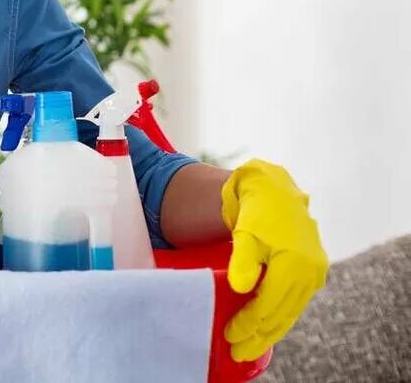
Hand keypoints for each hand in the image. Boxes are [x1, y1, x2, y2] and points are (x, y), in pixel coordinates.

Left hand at [222, 159, 328, 361]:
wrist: (276, 193)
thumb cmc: (257, 213)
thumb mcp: (245, 235)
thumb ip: (242, 261)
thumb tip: (240, 289)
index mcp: (294, 264)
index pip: (268, 305)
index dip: (249, 324)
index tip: (230, 336)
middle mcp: (309, 273)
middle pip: (281, 315)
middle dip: (258, 336)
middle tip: (237, 352)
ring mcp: (314, 275)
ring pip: (290, 312)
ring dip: (269, 332)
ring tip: (250, 347)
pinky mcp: (312, 274)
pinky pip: (294, 303)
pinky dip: (279, 318)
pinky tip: (265, 329)